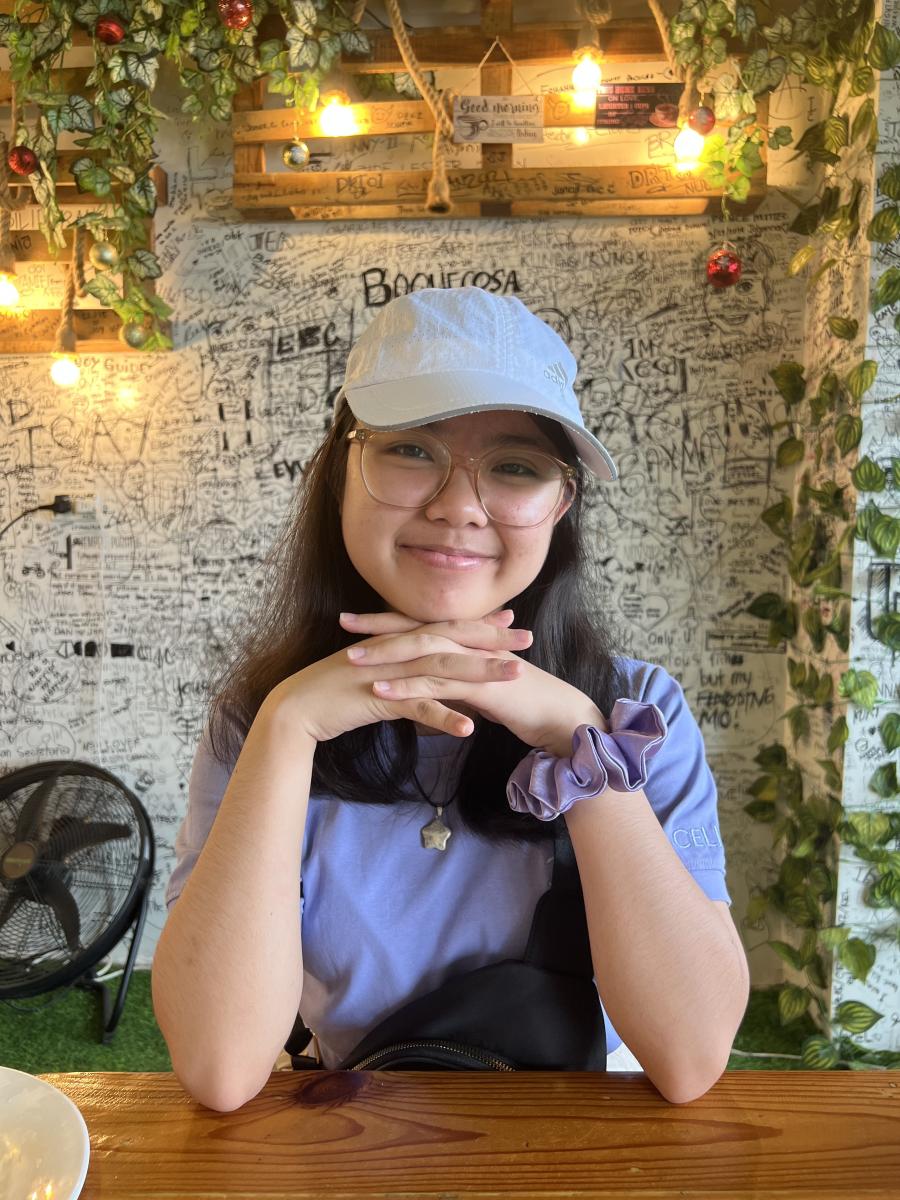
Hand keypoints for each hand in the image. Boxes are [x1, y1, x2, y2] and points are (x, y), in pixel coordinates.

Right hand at [265, 609, 529, 742]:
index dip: (478, 625)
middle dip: (492, 641)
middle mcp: (397, 650)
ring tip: (514, 677)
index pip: (444, 628)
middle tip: (528, 640)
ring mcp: (389, 672)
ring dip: (480, 673)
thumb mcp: (375, 677)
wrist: (297, 709)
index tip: (511, 623)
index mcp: (397, 642)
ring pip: (442, 669)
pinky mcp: (378, 698)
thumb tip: (425, 679)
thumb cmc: (334, 695)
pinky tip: (469, 728)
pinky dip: (442, 716)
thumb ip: (401, 673)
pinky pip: (416, 706)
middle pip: (452, 641)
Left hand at [341, 611, 607, 756]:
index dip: (391, 619)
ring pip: (422, 650)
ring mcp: (475, 662)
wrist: (560, 716)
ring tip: (351, 659)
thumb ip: (462, 680)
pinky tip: (381, 690)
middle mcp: (470, 643)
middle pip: (418, 626)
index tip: (359, 619)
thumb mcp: (486, 687)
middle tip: (343, 623)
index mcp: (470, 640)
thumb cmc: (526, 704)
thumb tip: (439, 687)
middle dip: (379, 625)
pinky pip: (436, 682)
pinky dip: (407, 685)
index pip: (424, 622)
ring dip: (385, 653)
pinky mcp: (479, 686)